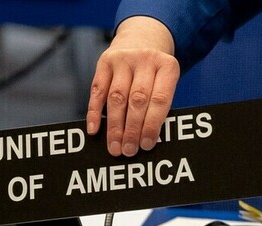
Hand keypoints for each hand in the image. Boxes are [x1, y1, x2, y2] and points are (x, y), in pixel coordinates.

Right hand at [86, 17, 179, 156]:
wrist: (141, 39)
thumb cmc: (155, 74)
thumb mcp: (165, 83)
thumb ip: (159, 106)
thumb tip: (146, 140)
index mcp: (168, 67)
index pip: (159, 100)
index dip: (152, 125)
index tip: (146, 145)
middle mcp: (146, 59)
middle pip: (137, 100)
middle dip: (132, 129)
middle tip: (128, 151)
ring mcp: (124, 59)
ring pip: (117, 97)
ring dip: (115, 126)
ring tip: (115, 147)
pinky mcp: (104, 61)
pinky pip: (97, 90)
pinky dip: (94, 112)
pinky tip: (94, 130)